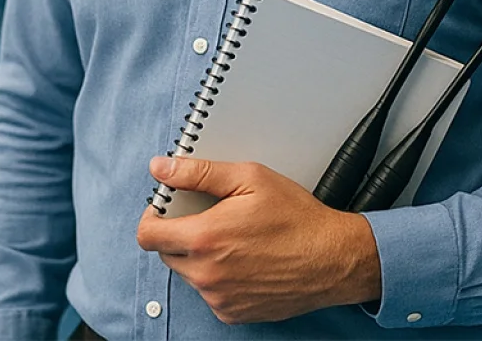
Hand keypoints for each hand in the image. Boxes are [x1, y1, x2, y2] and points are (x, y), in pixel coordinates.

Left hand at [136, 155, 382, 323]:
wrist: (334, 259)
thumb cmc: (296, 217)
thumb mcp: (248, 178)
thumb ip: (197, 173)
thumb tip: (160, 168)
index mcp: (204, 238)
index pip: (148, 235)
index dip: (153, 217)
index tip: (166, 209)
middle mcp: (207, 274)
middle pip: (167, 253)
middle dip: (180, 234)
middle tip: (210, 218)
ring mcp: (219, 298)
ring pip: (188, 273)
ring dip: (199, 257)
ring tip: (233, 239)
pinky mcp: (233, 313)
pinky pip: (210, 293)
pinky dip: (218, 278)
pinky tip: (243, 261)